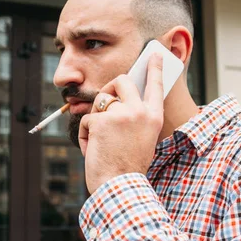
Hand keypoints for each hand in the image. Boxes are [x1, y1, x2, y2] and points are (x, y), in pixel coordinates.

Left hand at [79, 53, 163, 193]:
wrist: (120, 187)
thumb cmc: (128, 167)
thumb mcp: (142, 139)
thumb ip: (136, 118)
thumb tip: (119, 100)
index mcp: (153, 117)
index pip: (156, 85)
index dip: (154, 68)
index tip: (154, 53)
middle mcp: (140, 111)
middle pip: (122, 81)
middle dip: (110, 88)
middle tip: (106, 101)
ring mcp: (120, 114)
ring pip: (101, 101)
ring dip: (95, 118)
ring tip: (100, 140)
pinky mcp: (101, 120)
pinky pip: (87, 119)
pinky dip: (85, 135)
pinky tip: (93, 150)